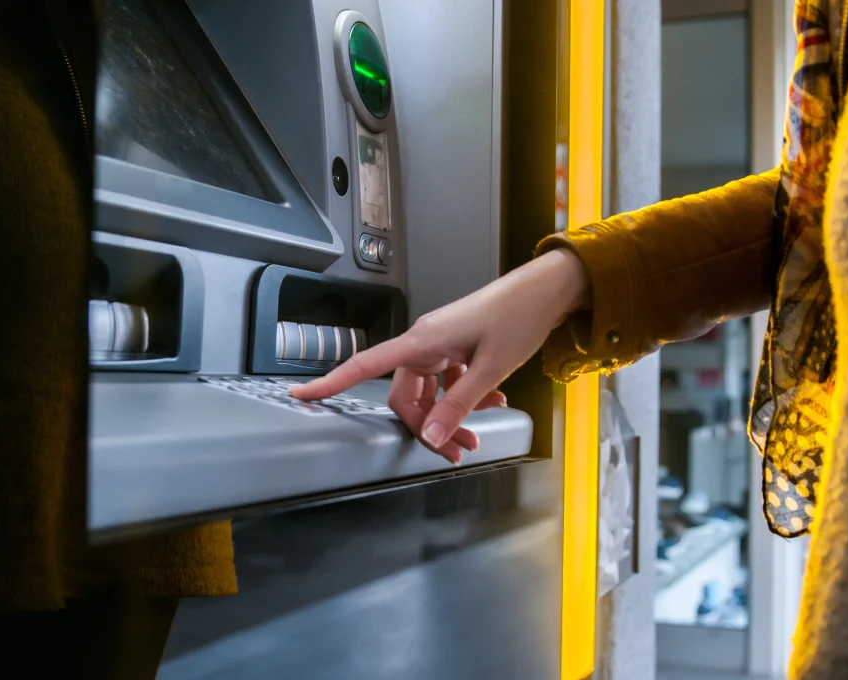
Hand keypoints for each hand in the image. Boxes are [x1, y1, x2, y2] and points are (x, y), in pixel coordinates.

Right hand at [291, 249, 589, 463]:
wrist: (545, 291)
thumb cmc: (518, 317)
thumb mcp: (490, 369)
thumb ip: (458, 404)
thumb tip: (431, 435)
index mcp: (423, 341)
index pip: (366, 364)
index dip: (331, 382)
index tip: (302, 396)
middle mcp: (425, 342)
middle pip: (406, 395)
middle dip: (428, 426)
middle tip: (457, 449)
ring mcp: (441, 345)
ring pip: (429, 392)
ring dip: (449, 415)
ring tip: (477, 435)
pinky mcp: (456, 346)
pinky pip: (447, 381)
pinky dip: (463, 397)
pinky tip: (491, 403)